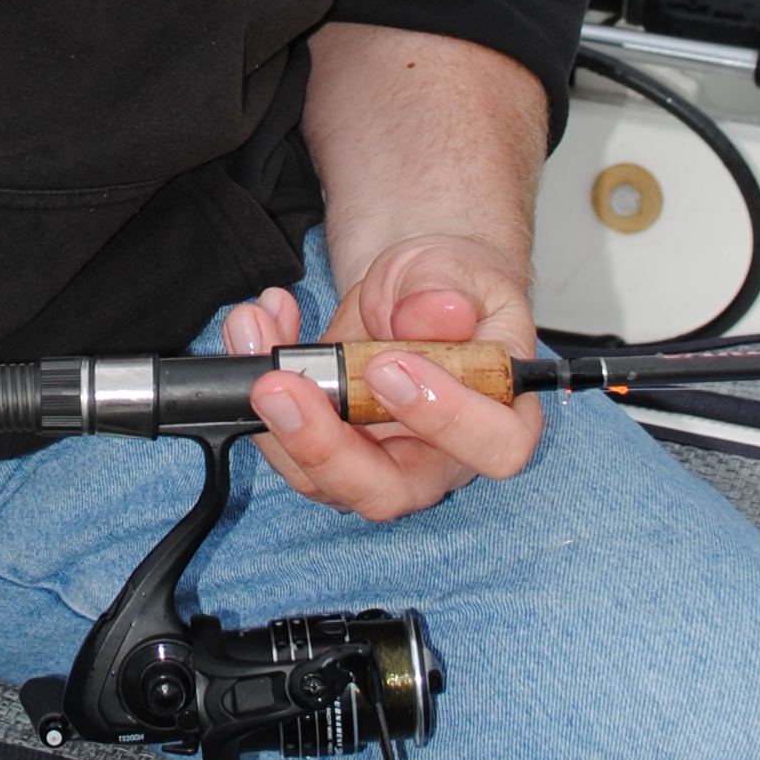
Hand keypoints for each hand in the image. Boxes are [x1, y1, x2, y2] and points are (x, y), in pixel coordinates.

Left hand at [225, 237, 543, 520]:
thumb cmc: (446, 287)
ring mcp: (378, 461)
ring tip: (257, 328)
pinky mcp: (327, 449)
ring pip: (317, 478)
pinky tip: (258, 325)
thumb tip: (435, 314)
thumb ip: (444, 290)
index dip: (445, 418)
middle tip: (282, 385)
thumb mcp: (453, 268)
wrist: (409, 288)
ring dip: (272, 412)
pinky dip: (257, 380)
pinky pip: (281, 440)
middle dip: (324, 446)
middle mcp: (440, 457)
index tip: (389, 366)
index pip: (494, 449)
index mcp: (502, 416)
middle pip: (387, 491)